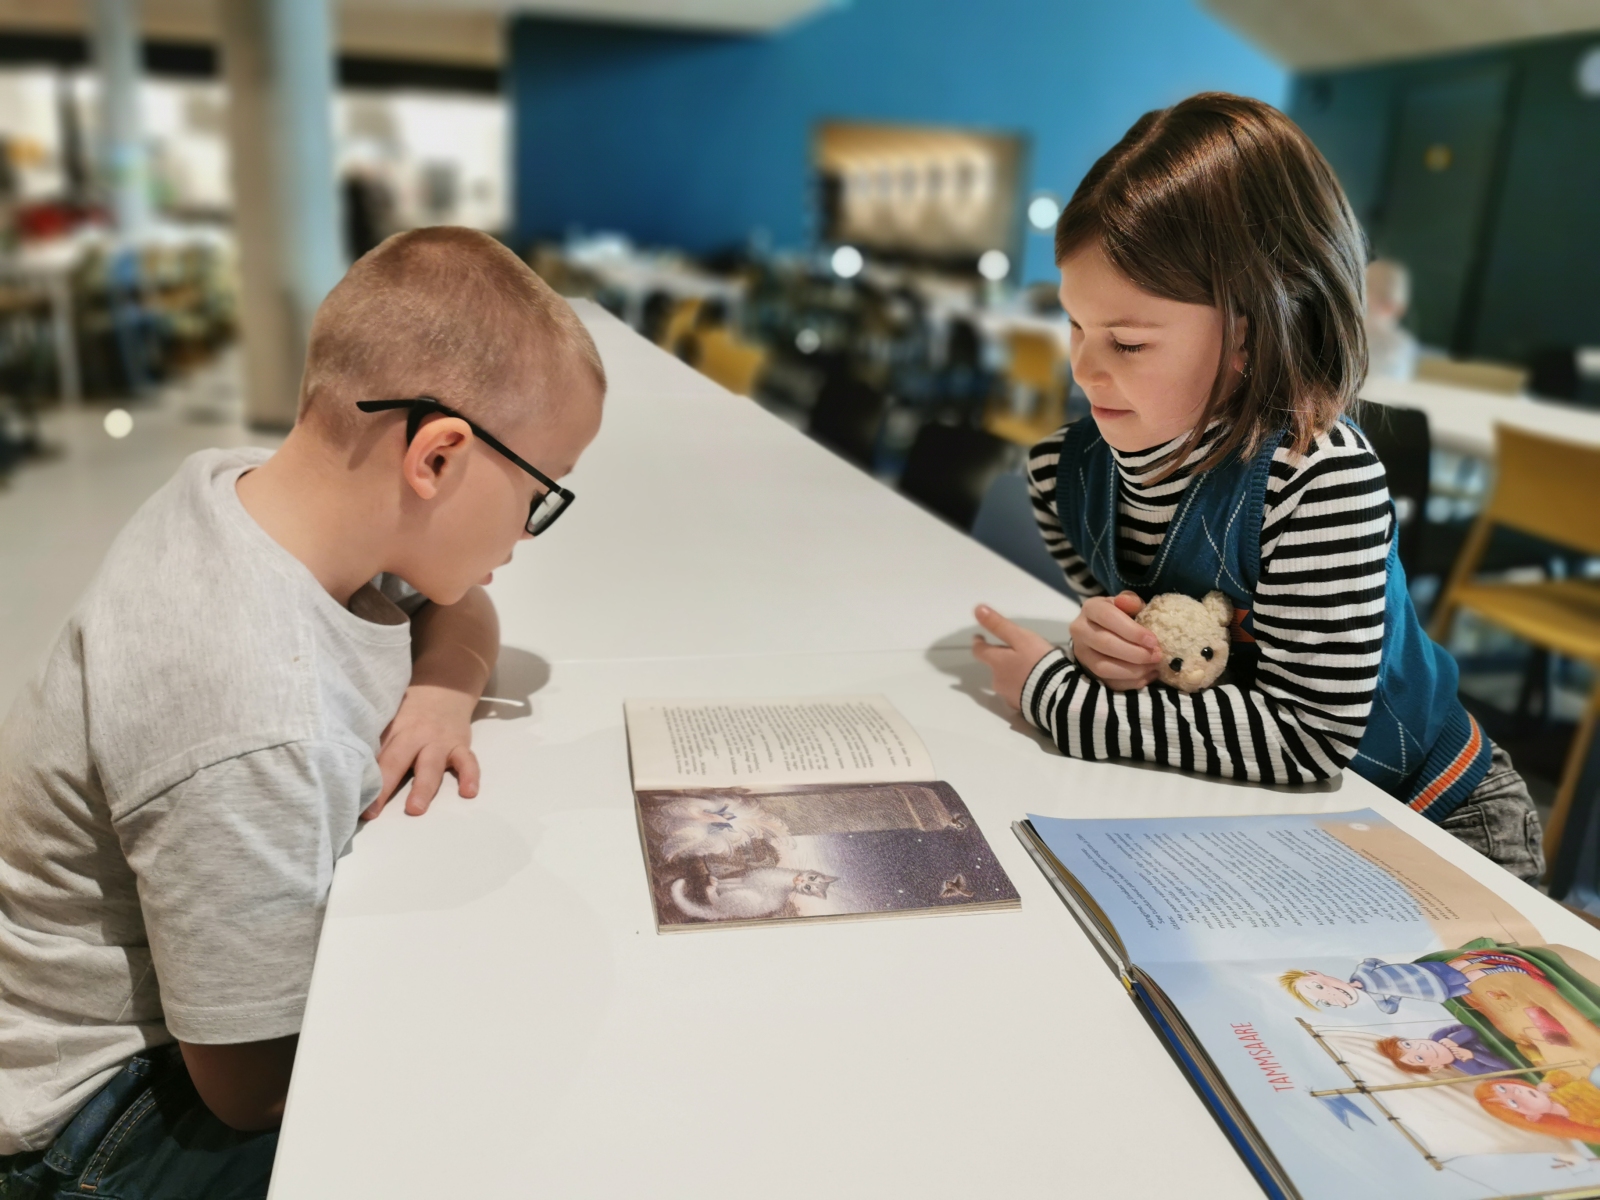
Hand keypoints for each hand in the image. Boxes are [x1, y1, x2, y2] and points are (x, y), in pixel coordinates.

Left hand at [364, 684, 480, 818]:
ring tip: (415, 809)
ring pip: (431, 765)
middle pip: (398, 762)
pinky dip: (471, 775)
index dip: (366, 782)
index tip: (355, 804)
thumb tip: (356, 774)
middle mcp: (417, 736)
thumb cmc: (412, 710)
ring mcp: (440, 741)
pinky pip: (468, 760)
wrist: (445, 688)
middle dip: (386, 787)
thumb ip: (379, 744)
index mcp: (395, 731)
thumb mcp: (391, 720)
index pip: (378, 758)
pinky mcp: (461, 744)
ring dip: (423, 787)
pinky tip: (469, 792)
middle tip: (373, 812)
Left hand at [971, 605, 1056, 709]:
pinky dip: (1024, 688)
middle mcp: (997, 681)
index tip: (980, 637)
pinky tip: (1036, 686)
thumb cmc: (1038, 661)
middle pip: (995, 668)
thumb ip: (999, 625)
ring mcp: (1009, 696)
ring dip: (1014, 675)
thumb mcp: (1020, 638)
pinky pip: (1019, 694)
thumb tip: (977, 609)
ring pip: (1007, 681)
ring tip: (1032, 670)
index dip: (979, 643)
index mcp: (996, 662)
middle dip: (1002, 660)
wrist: (1056, 694)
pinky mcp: (1022, 708)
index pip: (979, 651)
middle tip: (1018, 653)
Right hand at [1070, 591, 1162, 690]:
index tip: (1153, 641)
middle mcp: (1080, 630)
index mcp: (1091, 608)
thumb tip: (1129, 602)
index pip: (1108, 617)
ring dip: (1132, 670)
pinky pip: (1108, 683)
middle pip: (1105, 644)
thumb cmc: (1120, 615)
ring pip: (1104, 667)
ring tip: (1153, 667)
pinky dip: (1130, 682)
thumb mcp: (1126, 604)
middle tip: (1156, 655)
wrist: (1101, 630)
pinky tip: (1147, 676)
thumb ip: (1131, 601)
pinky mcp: (1087, 671)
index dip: (1132, 631)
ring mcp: (1081, 653)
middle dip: (1135, 653)